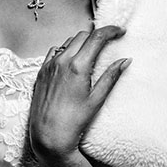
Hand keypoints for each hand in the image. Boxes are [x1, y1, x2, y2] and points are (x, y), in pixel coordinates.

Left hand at [28, 25, 131, 159]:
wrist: (48, 135)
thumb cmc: (73, 121)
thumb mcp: (97, 99)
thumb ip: (111, 77)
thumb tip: (125, 61)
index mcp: (77, 66)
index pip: (97, 37)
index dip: (110, 31)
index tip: (120, 32)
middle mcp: (61, 61)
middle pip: (82, 36)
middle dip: (97, 36)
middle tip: (109, 41)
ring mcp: (49, 65)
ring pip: (67, 42)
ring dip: (81, 42)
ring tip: (92, 51)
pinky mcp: (41, 72)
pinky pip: (54, 52)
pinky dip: (65, 50)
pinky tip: (71, 59)